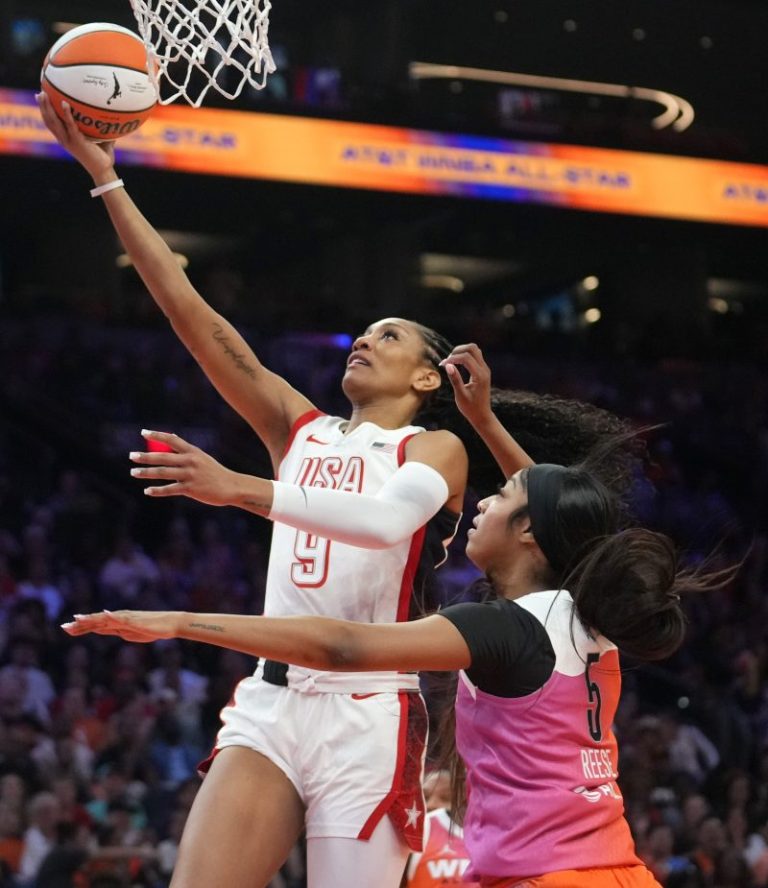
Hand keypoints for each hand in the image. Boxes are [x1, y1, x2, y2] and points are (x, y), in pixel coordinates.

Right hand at [36, 92, 115, 179]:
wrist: (104, 170)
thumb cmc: (103, 156)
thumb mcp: (99, 139)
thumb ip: (99, 128)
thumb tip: (108, 114)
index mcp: (66, 139)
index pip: (51, 124)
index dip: (45, 112)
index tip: (41, 99)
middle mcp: (64, 140)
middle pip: (48, 121)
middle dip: (43, 107)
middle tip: (40, 93)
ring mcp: (69, 141)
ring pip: (54, 122)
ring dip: (48, 107)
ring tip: (45, 95)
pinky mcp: (77, 141)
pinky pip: (70, 125)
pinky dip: (66, 114)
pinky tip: (65, 104)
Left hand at [61, 610, 178, 642]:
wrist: (169, 624)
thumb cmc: (151, 629)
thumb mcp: (128, 633)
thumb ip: (114, 630)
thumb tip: (101, 630)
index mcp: (117, 622)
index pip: (95, 624)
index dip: (80, 627)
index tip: (66, 629)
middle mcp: (119, 618)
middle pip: (96, 621)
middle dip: (80, 625)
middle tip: (63, 627)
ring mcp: (127, 618)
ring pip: (106, 619)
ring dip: (91, 618)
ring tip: (77, 619)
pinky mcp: (135, 620)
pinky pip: (122, 618)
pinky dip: (112, 616)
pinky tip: (104, 614)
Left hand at [130, 430, 241, 505]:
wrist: (231, 487)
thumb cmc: (214, 472)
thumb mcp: (202, 457)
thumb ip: (186, 450)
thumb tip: (172, 436)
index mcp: (193, 451)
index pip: (172, 439)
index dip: (157, 435)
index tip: (143, 433)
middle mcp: (191, 461)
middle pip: (163, 456)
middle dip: (146, 456)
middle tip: (131, 456)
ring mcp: (190, 475)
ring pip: (163, 473)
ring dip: (146, 473)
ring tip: (133, 472)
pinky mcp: (191, 489)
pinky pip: (170, 489)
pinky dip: (157, 490)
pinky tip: (147, 490)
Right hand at [440, 343, 493, 427]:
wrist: (482, 415)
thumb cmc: (470, 408)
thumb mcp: (460, 395)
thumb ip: (455, 379)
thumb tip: (448, 365)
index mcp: (479, 376)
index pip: (466, 357)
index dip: (453, 358)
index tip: (443, 365)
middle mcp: (484, 370)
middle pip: (473, 348)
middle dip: (458, 350)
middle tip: (447, 360)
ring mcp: (485, 369)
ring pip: (474, 350)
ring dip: (461, 352)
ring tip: (451, 361)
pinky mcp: (483, 370)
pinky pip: (475, 356)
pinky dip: (465, 356)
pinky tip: (456, 364)